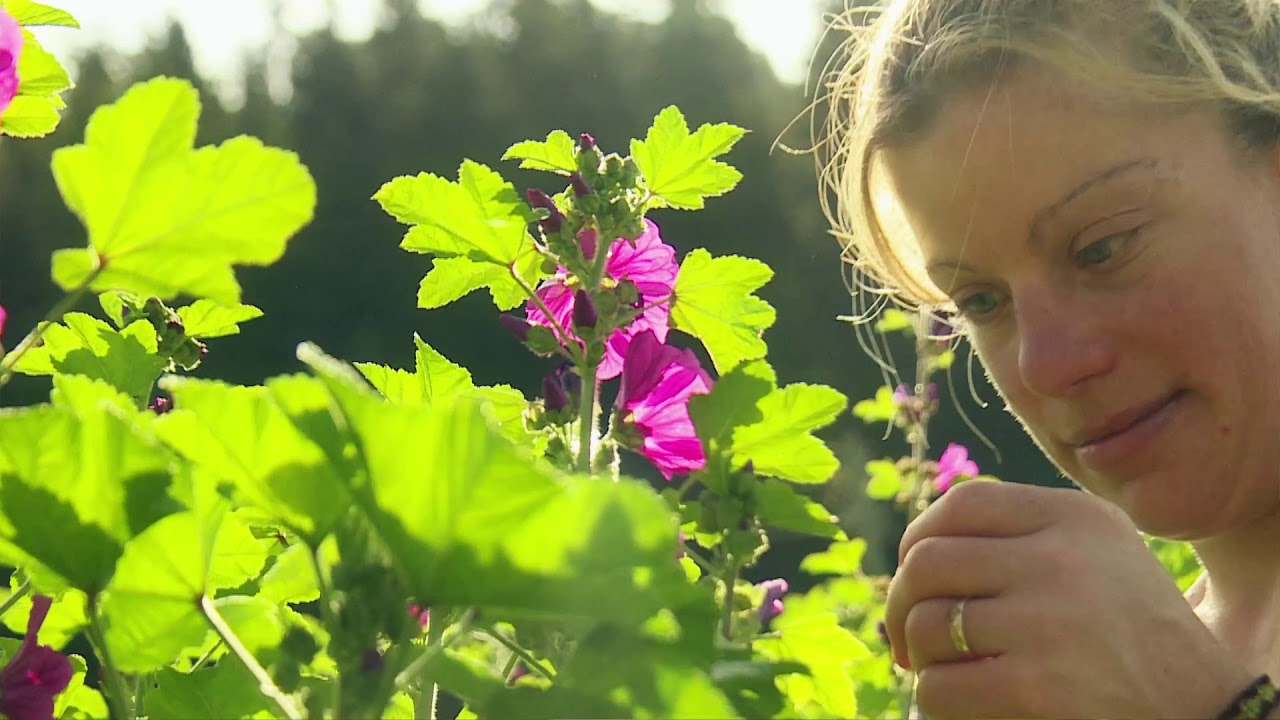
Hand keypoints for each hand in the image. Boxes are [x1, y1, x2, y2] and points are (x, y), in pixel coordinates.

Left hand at [883, 480, 1253, 718]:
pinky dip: (936, 701)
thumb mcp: (1098, 554)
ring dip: (920, 657)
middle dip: (901, 603)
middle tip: (907, 638)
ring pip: (926, 625)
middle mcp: (1060, 559)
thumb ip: (1022, 535)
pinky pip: (939, 688)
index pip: (962, 504)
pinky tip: (961, 704)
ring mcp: (1047, 622)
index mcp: (1073, 516)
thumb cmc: (1131, 631)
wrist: (1202, 711)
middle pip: (928, 563)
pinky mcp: (1036, 687)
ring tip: (942, 672)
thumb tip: (914, 550)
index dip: (918, 539)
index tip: (914, 577)